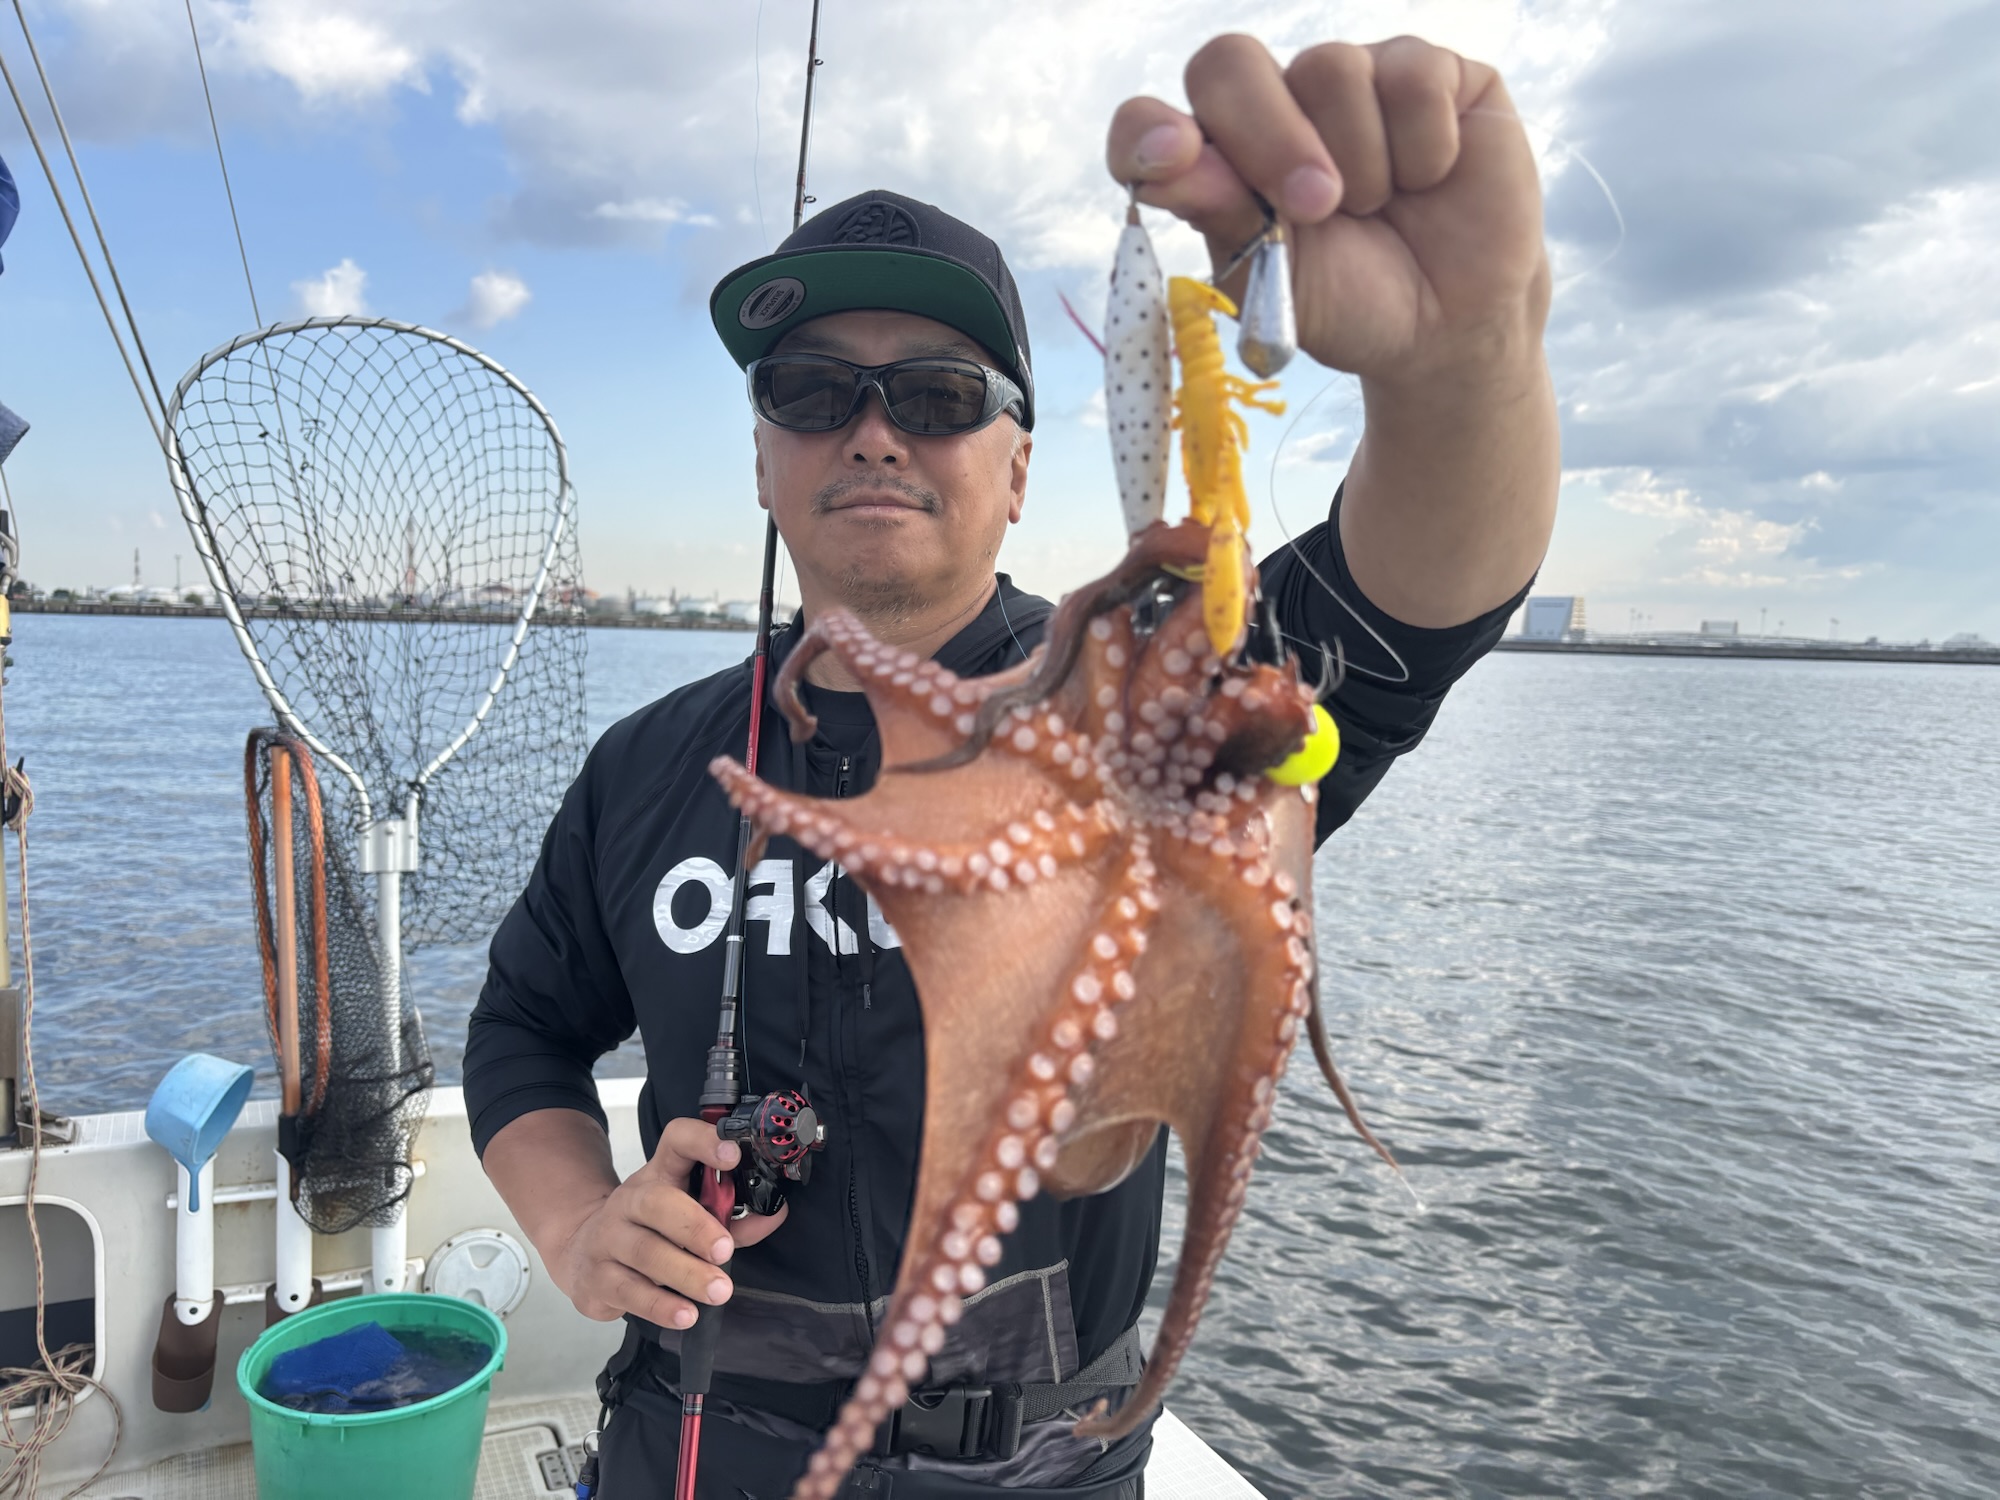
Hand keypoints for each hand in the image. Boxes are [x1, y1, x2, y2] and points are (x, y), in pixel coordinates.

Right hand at [544, 1116, 788, 1328]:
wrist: (581, 1252)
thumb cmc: (650, 1229)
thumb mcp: (688, 1212)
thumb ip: (734, 1217)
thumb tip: (775, 1215)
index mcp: (659, 1174)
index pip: (677, 1141)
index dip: (704, 1142)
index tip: (733, 1154)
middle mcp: (629, 1201)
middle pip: (657, 1203)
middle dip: (695, 1227)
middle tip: (726, 1250)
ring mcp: (608, 1239)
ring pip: (645, 1253)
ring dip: (686, 1274)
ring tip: (718, 1291)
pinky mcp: (597, 1279)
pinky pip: (630, 1292)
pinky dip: (661, 1306)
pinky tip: (686, 1315)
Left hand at [1106, 34, 1549, 390]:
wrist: (1447, 325)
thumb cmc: (1351, 302)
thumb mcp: (1276, 284)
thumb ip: (1221, 219)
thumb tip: (1163, 167)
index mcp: (1218, 162)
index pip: (1151, 126)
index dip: (1148, 132)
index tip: (1169, 157)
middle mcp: (1274, 105)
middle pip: (1230, 64)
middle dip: (1269, 137)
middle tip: (1318, 206)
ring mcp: (1350, 78)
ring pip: (1331, 67)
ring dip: (1363, 161)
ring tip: (1382, 206)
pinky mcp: (1426, 71)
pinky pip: (1414, 74)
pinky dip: (1426, 145)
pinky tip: (1432, 177)